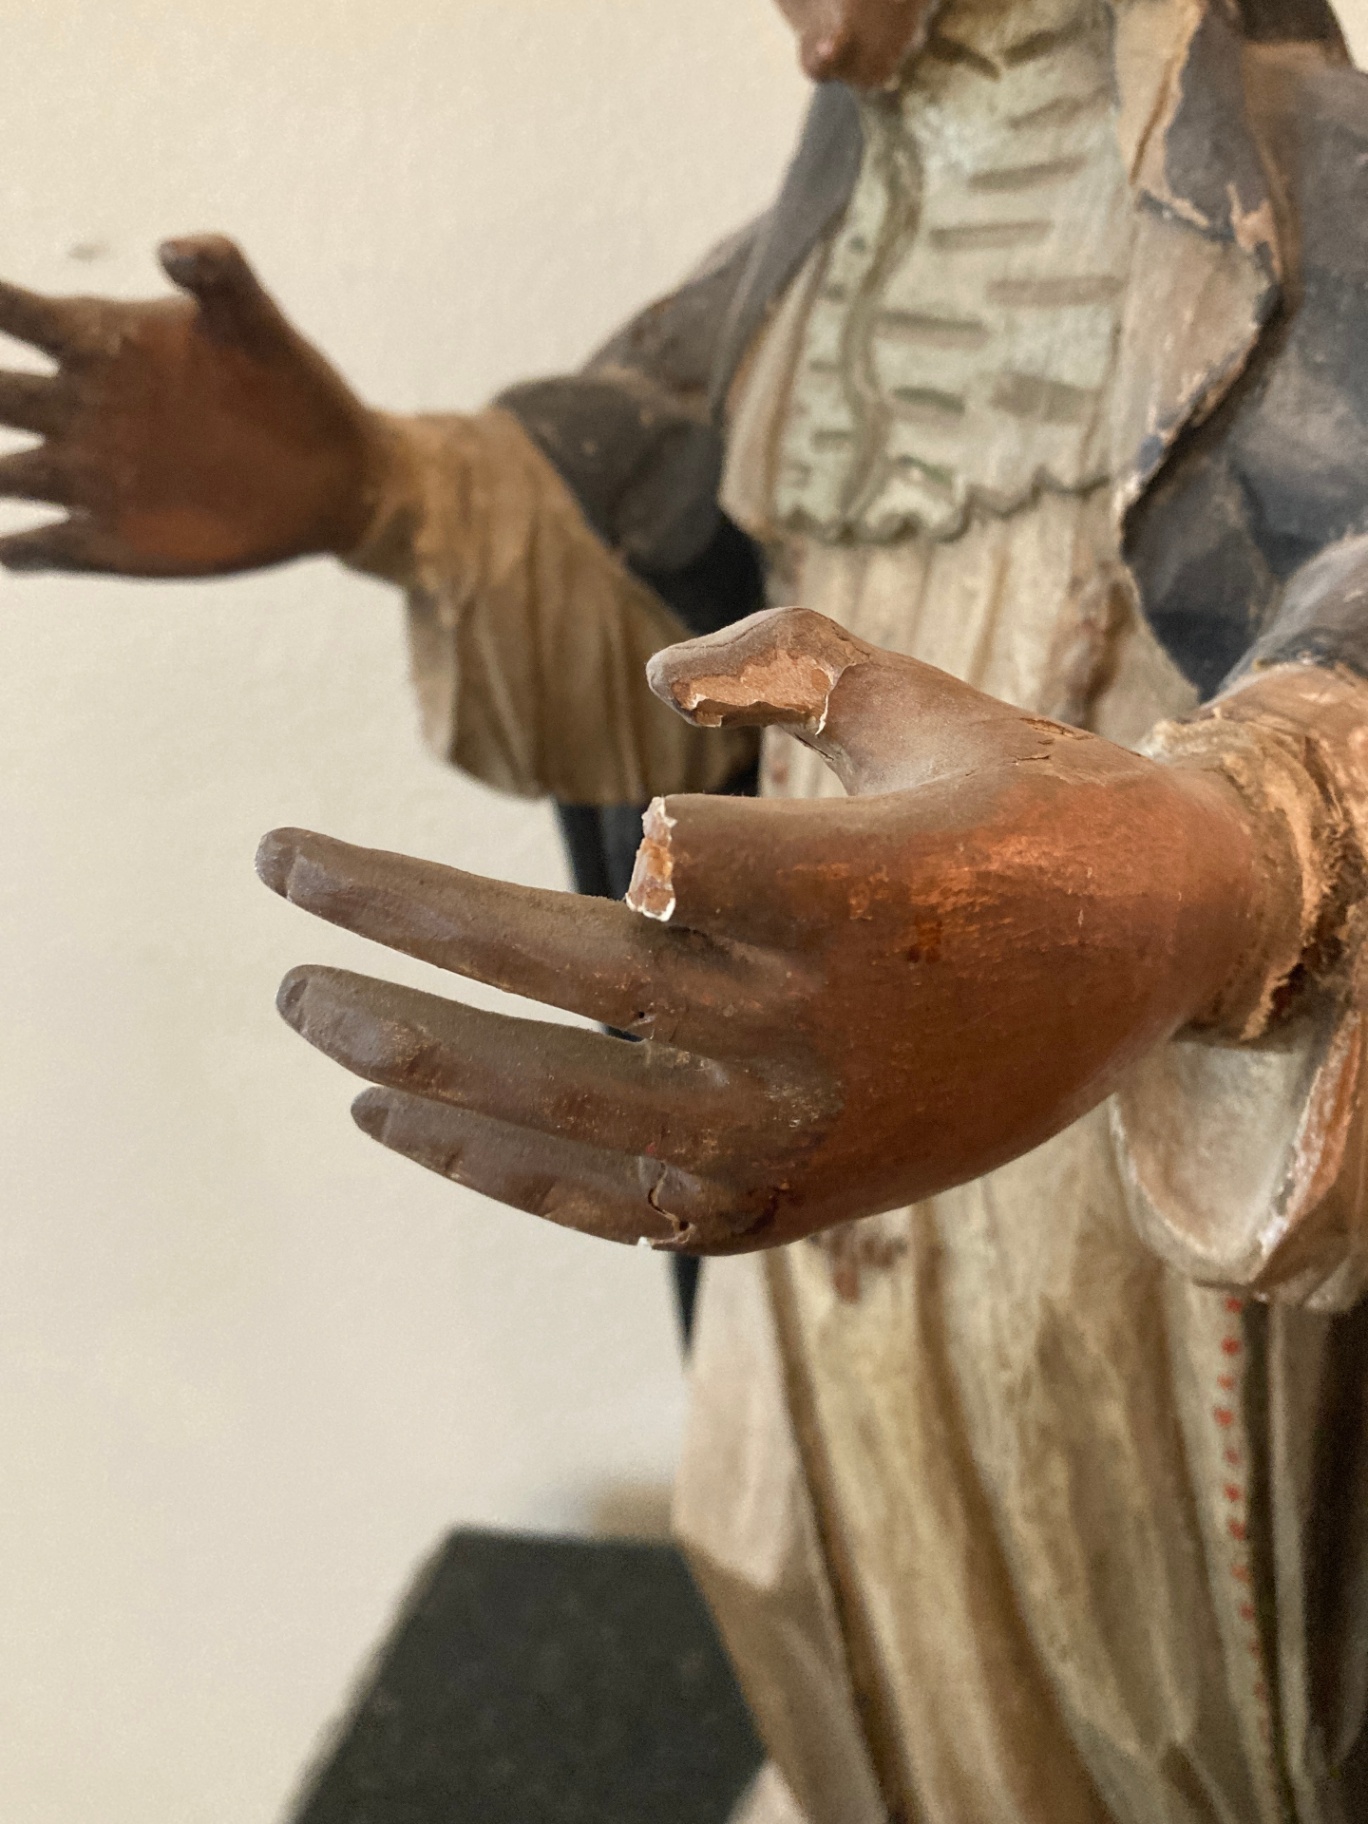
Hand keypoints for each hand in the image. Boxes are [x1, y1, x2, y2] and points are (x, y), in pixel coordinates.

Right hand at [0, 235, 381, 574]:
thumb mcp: (258, 322)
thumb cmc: (289, 383)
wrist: (333, 472)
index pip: (18, 315)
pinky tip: (10, 553)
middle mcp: (78, 408)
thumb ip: (221, 273)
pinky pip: (50, 547)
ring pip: (6, 476)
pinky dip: (22, 552)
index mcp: (99, 343)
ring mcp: (91, 477)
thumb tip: (173, 246)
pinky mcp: (115, 539)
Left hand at [258, 609, 1269, 1253]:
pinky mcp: (798, 1202)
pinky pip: (616, 1201)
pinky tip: (402, 1120)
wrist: (1169, 957)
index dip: (645, 838)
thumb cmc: (1040, 806)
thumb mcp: (927, 700)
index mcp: (865, 890)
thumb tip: (658, 681)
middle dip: (398, 919)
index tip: (648, 839)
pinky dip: (502, 1165)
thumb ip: (786, 657)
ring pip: (565, 1108)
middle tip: (278, 873)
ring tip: (307, 1010)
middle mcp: (823, 1026)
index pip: (674, 864)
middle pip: (565, 978)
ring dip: (416, 1060)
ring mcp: (803, 1133)